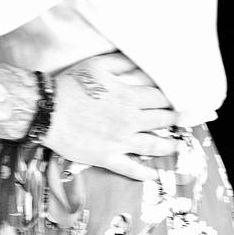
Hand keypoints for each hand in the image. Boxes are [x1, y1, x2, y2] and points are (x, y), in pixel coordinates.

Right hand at [47, 53, 179, 181]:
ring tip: (177, 146)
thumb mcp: (98, 65)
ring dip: (169, 146)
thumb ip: (122, 62)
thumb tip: (140, 60)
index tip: (180, 100)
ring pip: (153, 145)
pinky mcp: (108, 157)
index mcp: (129, 97)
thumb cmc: (71, 85)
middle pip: (161, 120)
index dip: (172, 99)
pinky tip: (155, 174)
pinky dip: (145, 173)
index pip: (160, 98)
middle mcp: (130, 120)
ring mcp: (120, 141)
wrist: (48, 110)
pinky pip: (131, 168)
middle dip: (175, 120)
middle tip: (185, 121)